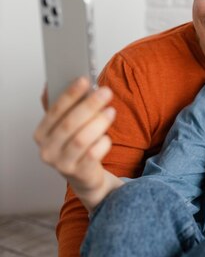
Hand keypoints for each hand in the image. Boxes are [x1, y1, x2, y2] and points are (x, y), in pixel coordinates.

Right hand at [34, 77, 122, 210]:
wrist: (85, 176)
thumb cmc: (76, 146)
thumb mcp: (68, 128)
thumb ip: (68, 108)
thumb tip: (76, 82)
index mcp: (41, 134)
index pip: (54, 111)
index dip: (70, 94)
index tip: (84, 80)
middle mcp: (47, 150)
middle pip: (69, 124)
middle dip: (89, 105)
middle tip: (106, 92)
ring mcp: (62, 164)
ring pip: (81, 139)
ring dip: (98, 122)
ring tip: (111, 111)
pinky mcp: (79, 174)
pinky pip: (93, 154)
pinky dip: (103, 143)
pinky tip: (107, 136)